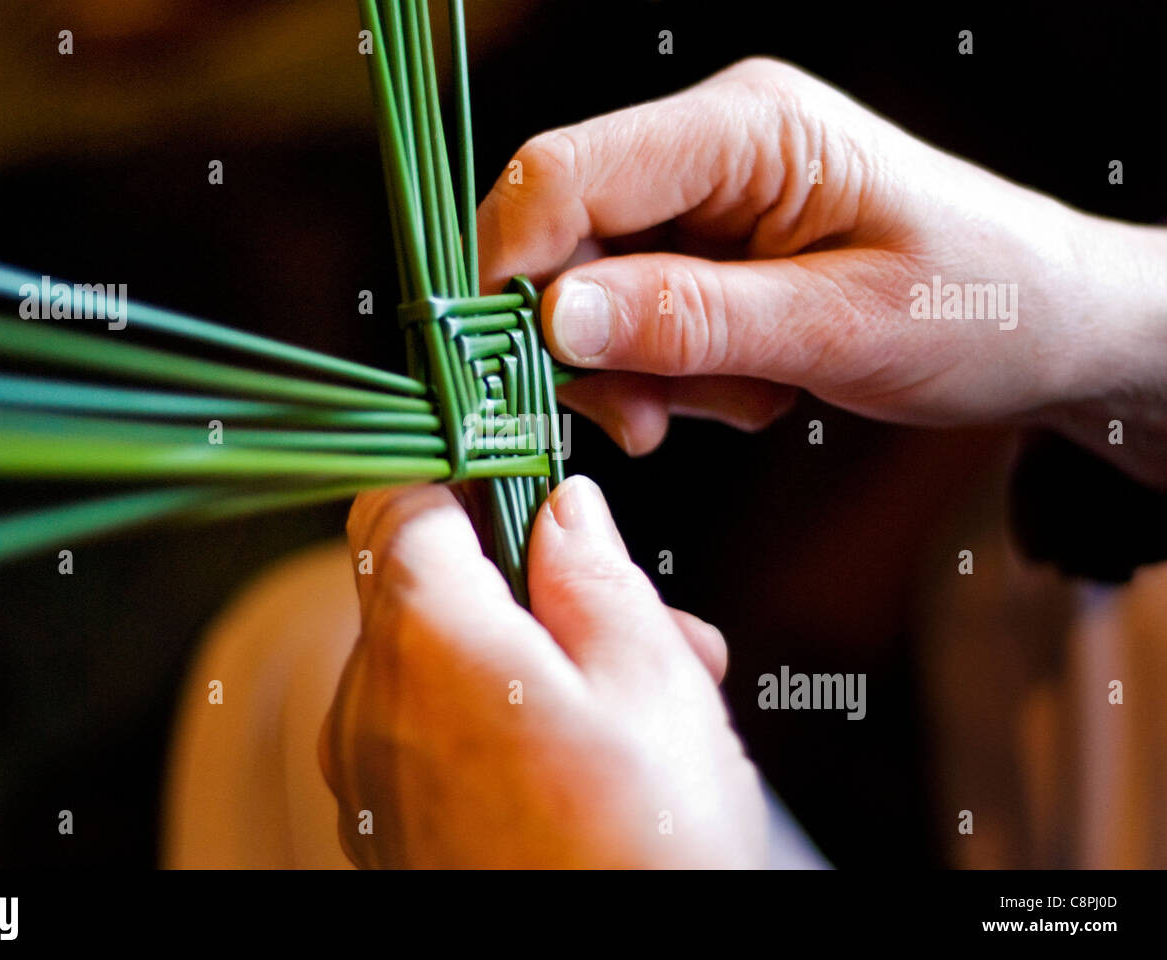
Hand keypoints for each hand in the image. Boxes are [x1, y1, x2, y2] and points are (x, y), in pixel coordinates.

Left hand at [320, 476, 765, 867]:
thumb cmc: (640, 861)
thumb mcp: (652, 683)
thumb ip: (595, 574)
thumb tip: (565, 510)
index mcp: (427, 641)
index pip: (401, 500)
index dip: (472, 476)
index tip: (532, 484)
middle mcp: (371, 705)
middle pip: (426, 585)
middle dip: (528, 584)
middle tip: (633, 622)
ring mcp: (371, 777)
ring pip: (438, 664)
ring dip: (526, 658)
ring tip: (634, 706)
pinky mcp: (390, 830)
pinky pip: (429, 737)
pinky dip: (496, 723)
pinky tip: (583, 761)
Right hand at [479, 58, 1166, 486]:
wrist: (1045, 327)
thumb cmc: (978, 306)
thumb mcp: (839, 325)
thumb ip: (692, 320)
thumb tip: (551, 317)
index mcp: (742, 128)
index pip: (566, 173)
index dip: (510, 267)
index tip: (506, 368)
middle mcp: (708, 149)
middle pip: (566, 242)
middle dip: (596, 348)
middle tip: (658, 421)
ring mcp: (704, 201)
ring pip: (595, 296)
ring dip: (649, 374)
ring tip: (750, 399)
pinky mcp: (709, 252)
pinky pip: (638, 323)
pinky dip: (674, 378)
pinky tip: (751, 391)